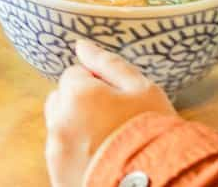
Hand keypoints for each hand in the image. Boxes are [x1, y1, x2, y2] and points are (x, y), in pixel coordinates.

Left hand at [43, 39, 175, 186]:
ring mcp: (56, 151)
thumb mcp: (143, 90)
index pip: (75, 74)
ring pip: (60, 128)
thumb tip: (81, 45)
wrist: (160, 182)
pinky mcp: (57, 174)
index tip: (120, 102)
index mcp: (76, 94)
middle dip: (81, 104)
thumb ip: (109, 63)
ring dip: (77, 130)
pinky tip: (102, 160)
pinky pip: (62, 155)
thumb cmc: (155, 133)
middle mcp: (58, 121)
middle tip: (114, 122)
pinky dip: (76, 155)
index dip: (99, 85)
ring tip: (110, 144)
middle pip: (62, 100)